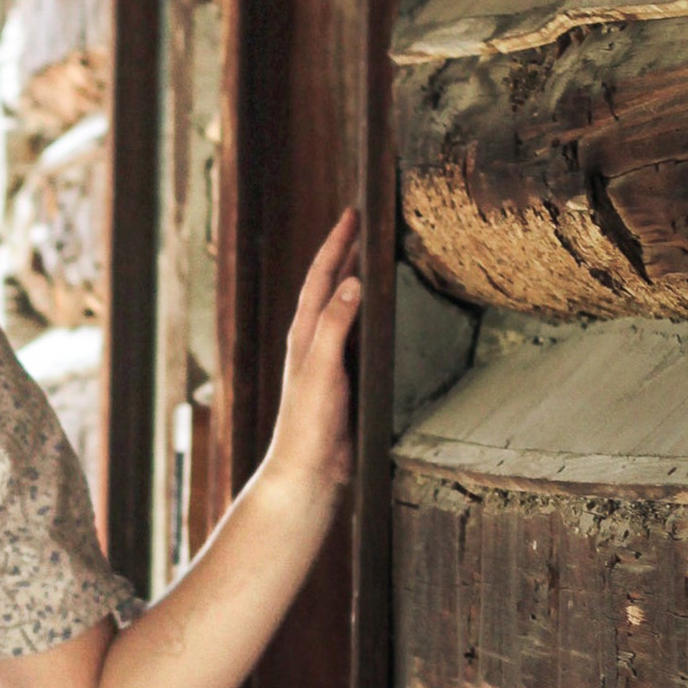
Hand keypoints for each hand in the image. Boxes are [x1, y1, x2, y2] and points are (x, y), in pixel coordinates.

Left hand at [262, 209, 359, 496]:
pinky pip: (356, 338)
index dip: (336, 243)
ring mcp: (327, 364)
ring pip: (344, 311)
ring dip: (356, 283)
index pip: (321, 277)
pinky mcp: (341, 384)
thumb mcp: (322, 369)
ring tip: (376, 259)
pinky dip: (368, 318)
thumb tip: (351, 282)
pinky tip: (382, 320)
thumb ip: (335, 325)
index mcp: (305, 336)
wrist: (306, 474)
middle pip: (331, 288)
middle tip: (365, 225)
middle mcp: (313, 345)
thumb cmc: (309, 426)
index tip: (353, 213)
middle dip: (345, 254)